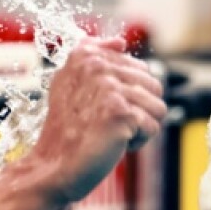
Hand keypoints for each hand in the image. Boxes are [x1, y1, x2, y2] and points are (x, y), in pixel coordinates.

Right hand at [27, 37, 166, 205]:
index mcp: (85, 55)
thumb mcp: (70, 84)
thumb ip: (93, 58)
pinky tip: (112, 145)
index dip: (130, 96)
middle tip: (107, 125)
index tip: (101, 109)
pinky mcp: (120, 112)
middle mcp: (96, 65)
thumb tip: (120, 41)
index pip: (141, 70)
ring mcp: (109, 88)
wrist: (53, 167)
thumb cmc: (67, 132)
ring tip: (110, 134)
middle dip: (139, 112)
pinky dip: (137, 143)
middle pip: (154, 87)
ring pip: (158, 108)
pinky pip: (153, 127)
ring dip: (140, 128)